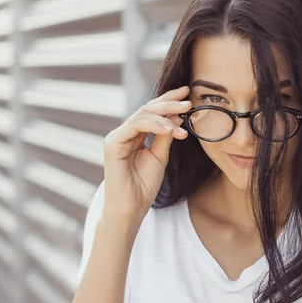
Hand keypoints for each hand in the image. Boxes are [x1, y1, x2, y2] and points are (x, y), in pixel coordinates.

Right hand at [100, 85, 191, 234]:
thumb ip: (166, 137)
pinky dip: (154, 125)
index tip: (187, 94)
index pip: (152, 112)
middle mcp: (124, 133)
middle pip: (147, 109)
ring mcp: (117, 137)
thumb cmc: (144, 186)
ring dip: (165, 113)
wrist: (131, 208)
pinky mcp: (113, 144)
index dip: (168, 101)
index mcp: (134, 135)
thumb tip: (177, 117)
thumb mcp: (160, 156)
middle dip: (169, 102)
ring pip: (142, 114)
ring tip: (184, 113)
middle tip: (188, 100)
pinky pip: (135, 126)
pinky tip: (170, 129)